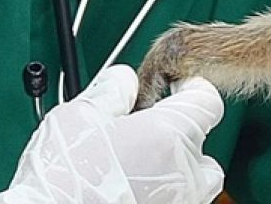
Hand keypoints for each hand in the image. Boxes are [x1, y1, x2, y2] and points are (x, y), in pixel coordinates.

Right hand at [0, 66, 224, 203]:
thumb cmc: (63, 180)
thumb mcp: (78, 117)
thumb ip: (111, 91)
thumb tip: (124, 80)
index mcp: (170, 134)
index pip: (207, 100)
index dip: (189, 89)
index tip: (172, 88)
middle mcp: (185, 171)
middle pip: (203, 141)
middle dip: (180, 132)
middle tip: (145, 131)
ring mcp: (180, 201)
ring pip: (198, 177)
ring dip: (178, 166)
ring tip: (140, 163)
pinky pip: (180, 199)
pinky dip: (165, 191)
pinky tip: (133, 186)